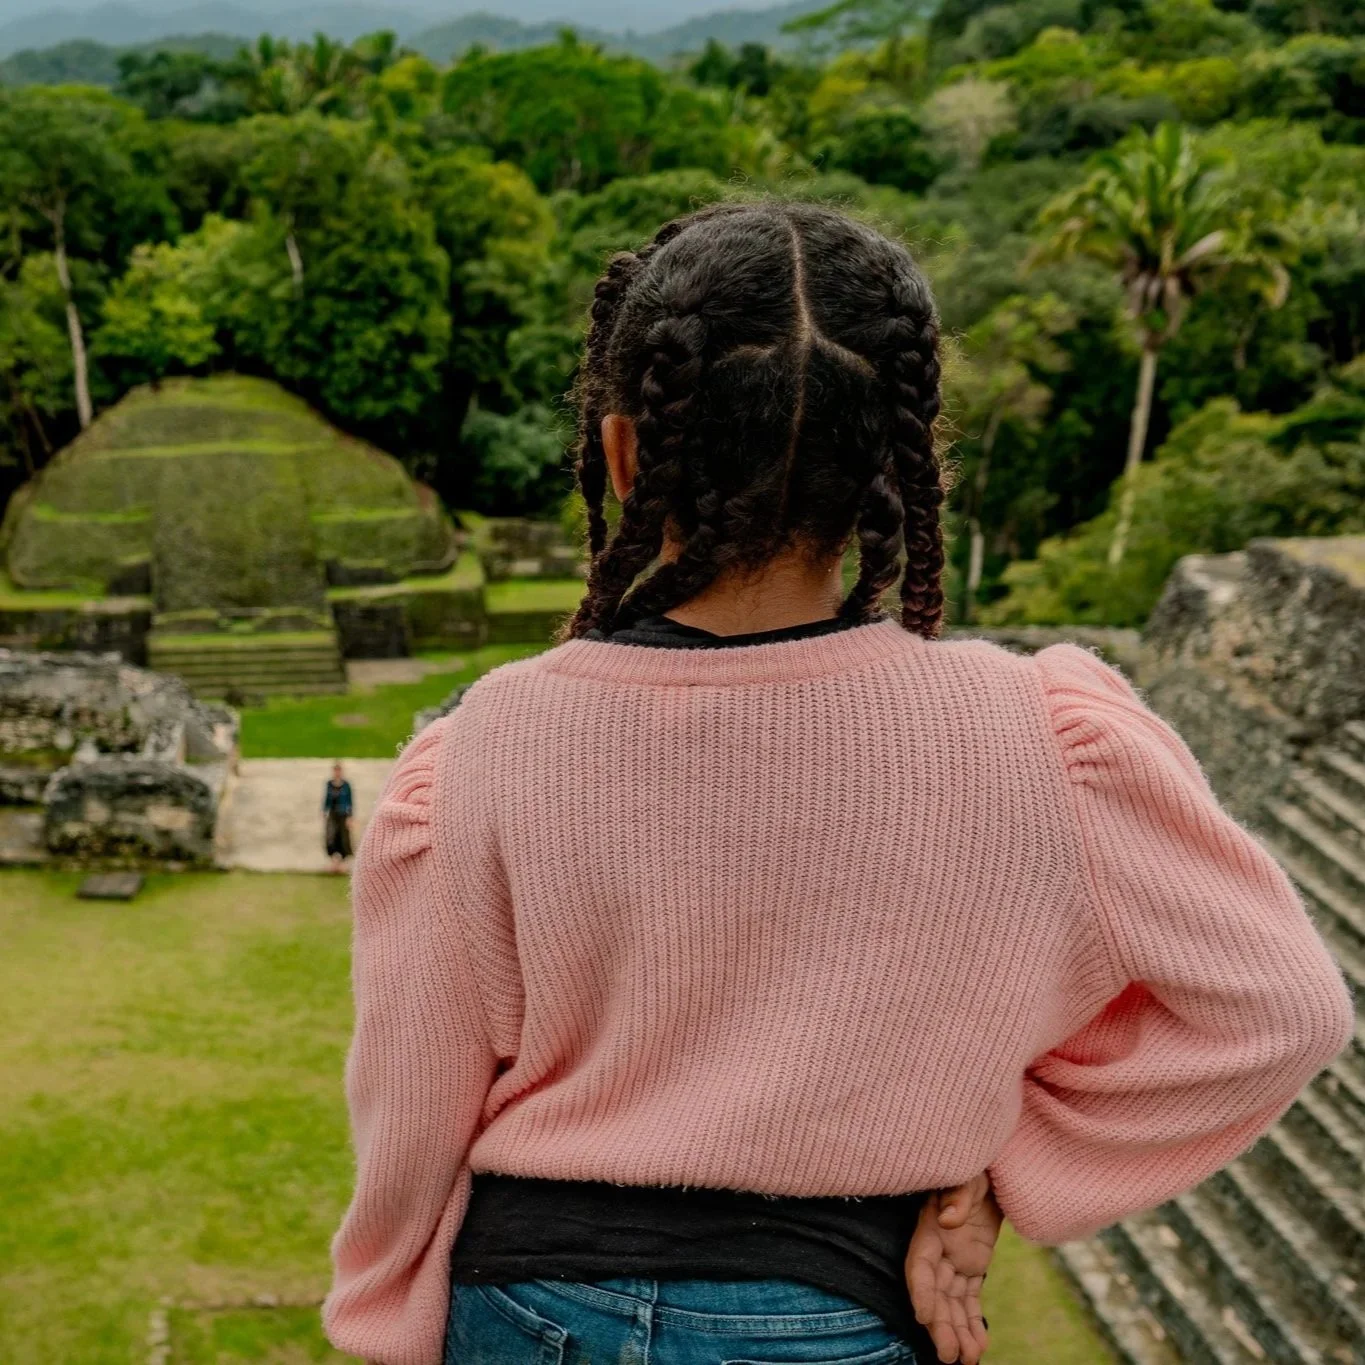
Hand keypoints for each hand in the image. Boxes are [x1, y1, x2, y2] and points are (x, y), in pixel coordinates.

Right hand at [905, 1172, 1002, 1363]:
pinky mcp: (972, 1266)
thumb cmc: (975, 1168)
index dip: (920, 1291)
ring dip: (958, 1331)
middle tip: (950, 1356)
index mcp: (930, 1227)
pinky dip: (974, 1322)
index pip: (920, 1266)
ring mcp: (955, 1260)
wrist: (993, 1171)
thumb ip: (957, 1193)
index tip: (924, 1316)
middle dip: (941, 1325)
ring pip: (952, 1302)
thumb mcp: (967, 1174)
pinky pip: (970, 1299)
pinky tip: (980, 1346)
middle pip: (935, 1293)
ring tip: (969, 1360)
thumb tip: (949, 1219)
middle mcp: (939, 1249)